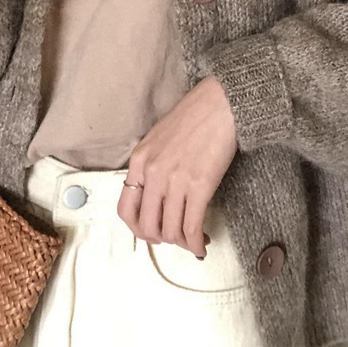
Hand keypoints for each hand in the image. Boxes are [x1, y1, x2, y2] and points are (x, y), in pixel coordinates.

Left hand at [117, 75, 236, 258]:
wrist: (221, 103)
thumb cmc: (195, 116)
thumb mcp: (159, 138)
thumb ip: (152, 165)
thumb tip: (157, 195)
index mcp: (140, 160)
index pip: (126, 209)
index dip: (138, 229)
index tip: (152, 232)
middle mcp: (153, 173)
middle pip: (148, 226)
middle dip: (162, 240)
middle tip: (176, 239)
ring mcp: (175, 180)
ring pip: (170, 231)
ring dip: (182, 243)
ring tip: (193, 241)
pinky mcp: (199, 186)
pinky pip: (192, 226)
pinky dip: (196, 242)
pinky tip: (203, 243)